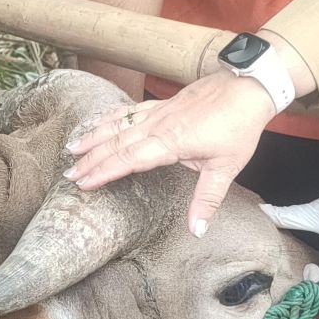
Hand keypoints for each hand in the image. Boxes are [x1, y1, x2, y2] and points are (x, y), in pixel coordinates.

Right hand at [63, 70, 276, 236]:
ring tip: (72, 148)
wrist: (248, 87)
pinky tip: (97, 122)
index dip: (104, 171)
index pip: (130, 158)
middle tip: (69, 174)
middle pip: (117, 142)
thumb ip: (207, 200)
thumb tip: (196, 231)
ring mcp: (159, 112)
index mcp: (171, 141)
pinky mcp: (162, 105)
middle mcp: (159, 125)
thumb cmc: (239, 126)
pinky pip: (128, 111)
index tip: (84, 183)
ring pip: (119, 124)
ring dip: (94, 137)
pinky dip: (109, 118)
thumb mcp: (226, 168)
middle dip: (91, 159)